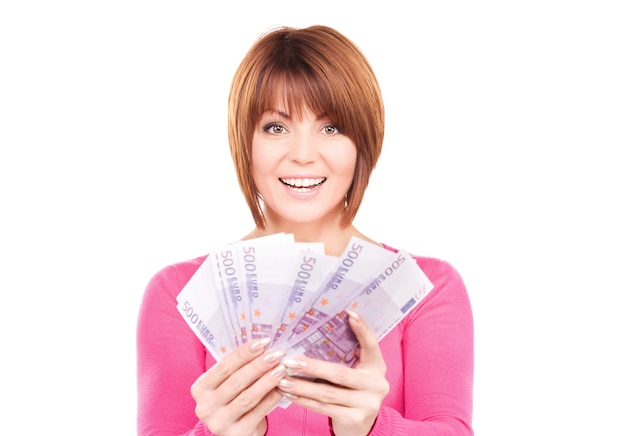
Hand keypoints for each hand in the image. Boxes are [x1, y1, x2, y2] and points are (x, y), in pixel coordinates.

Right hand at [191, 338, 286, 435]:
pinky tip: (282, 388)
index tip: (263, 342)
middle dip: (259, 365)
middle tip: (277, 354)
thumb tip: (262, 346)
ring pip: (247, 397)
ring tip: (282, 369)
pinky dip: (271, 398)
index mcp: (200, 388)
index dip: (244, 353)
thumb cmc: (232, 399)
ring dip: (267, 381)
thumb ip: (238, 368)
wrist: (233, 432)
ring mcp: (219, 422)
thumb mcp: (227, 384)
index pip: (224, 366)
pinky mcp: (235, 434)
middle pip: (236, 381)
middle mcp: (205, 406)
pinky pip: (257, 413)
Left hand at [277, 311, 389, 435]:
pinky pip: (324, 408)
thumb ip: (345, 358)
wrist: (362, 427)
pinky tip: (289, 393)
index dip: (362, 329)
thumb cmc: (352, 392)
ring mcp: (367, 403)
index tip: (349, 313)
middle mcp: (376, 384)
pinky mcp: (355, 419)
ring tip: (282, 378)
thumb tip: (316, 333)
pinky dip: (304, 400)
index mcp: (377, 367)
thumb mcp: (356, 373)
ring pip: (327, 392)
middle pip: (339, 373)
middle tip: (289, 361)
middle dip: (311, 366)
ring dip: (301, 386)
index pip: (371, 345)